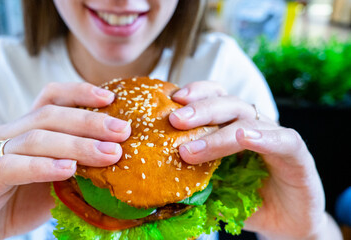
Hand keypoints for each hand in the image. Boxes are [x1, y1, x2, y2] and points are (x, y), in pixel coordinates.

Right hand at [0, 82, 130, 238]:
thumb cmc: (22, 201)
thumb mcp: (57, 178)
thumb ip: (79, 164)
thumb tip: (119, 154)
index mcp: (24, 128)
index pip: (51, 97)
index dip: (79, 92)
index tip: (111, 98)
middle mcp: (7, 135)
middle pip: (49, 116)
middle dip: (90, 122)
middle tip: (123, 131)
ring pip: (35, 138)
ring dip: (76, 145)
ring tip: (107, 153)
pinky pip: (12, 167)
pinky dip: (42, 166)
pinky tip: (68, 169)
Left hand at [169, 81, 330, 238]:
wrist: (287, 223)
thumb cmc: (249, 200)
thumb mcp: (216, 185)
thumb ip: (196, 175)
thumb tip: (158, 173)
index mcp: (234, 126)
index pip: (216, 98)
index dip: (196, 93)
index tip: (172, 100)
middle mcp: (255, 125)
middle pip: (228, 103)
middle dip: (200, 109)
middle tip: (175, 120)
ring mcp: (276, 137)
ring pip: (248, 121)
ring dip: (218, 134)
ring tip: (192, 149)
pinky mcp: (298, 155)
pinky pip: (282, 140)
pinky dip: (262, 138)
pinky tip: (243, 138)